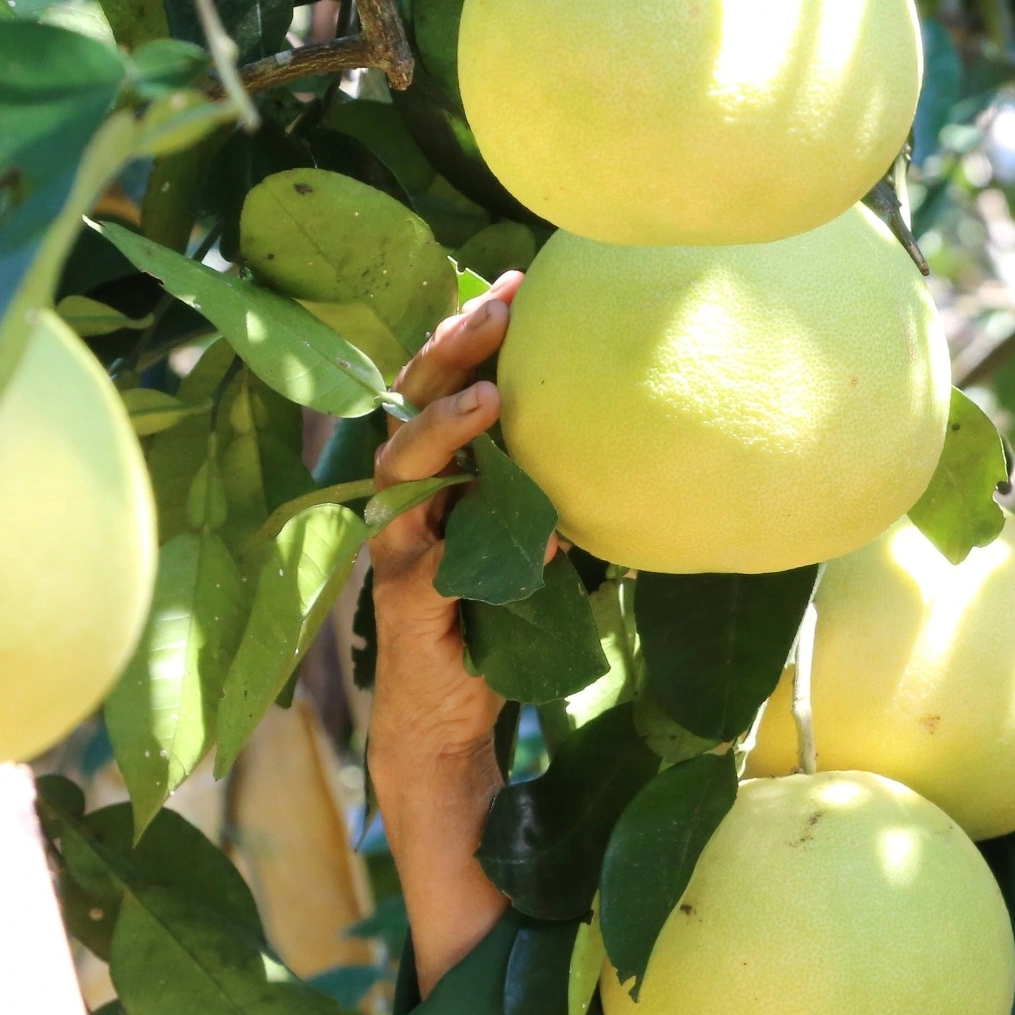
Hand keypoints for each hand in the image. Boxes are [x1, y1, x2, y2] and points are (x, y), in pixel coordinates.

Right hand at [365, 270, 525, 989]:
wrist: (446, 731)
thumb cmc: (492, 632)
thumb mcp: (533, 550)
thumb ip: (553, 499)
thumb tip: (619, 448)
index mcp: (435, 481)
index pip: (444, 389)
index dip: (472, 336)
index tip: (519, 283)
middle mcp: (404, 504)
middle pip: (411, 405)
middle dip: (451, 349)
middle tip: (499, 304)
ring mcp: (394, 549)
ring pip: (398, 467)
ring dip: (441, 424)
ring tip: (489, 390)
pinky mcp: (400, 602)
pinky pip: (421, 550)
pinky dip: (456, 518)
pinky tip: (511, 500)